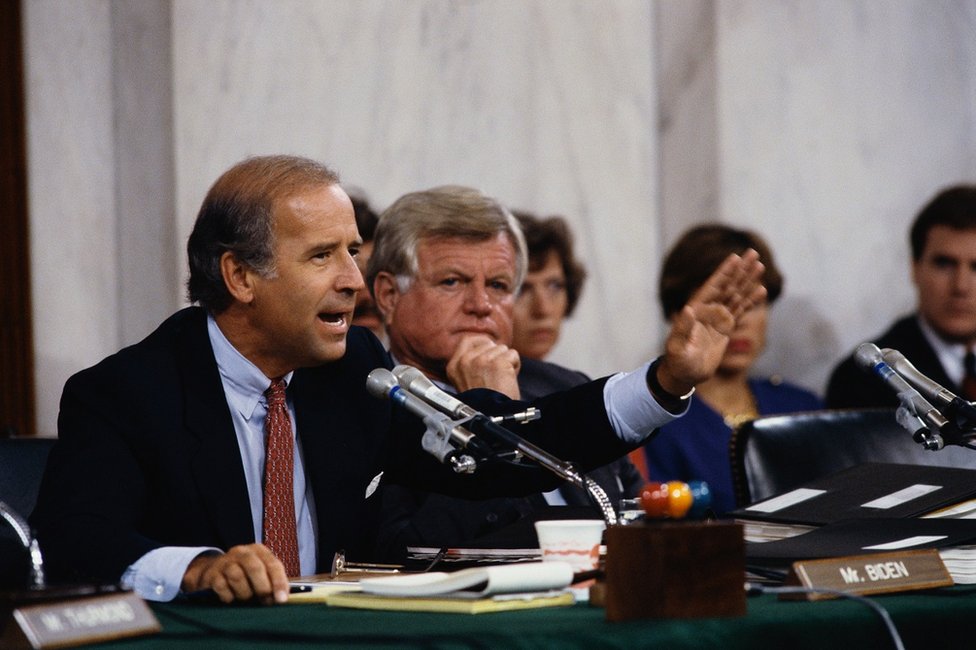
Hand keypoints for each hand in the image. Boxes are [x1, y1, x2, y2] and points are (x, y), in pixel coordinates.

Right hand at [181, 544, 289, 604]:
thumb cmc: (243, 574)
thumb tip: (281, 598)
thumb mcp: (259, 573)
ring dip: (244, 593)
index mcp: (258, 551)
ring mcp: (225, 562)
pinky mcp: (212, 574)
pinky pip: (221, 586)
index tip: (281, 599)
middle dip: (262, 587)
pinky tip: (231, 599)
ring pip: (237, 577)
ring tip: (246, 599)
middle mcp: (241, 552)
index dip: (279, 582)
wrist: (213, 571)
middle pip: (255, 567)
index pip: (273, 564)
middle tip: (264, 601)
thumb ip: (271, 582)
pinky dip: (228, 596)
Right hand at [446, 334, 521, 398]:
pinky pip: (513, 354)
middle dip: (496, 355)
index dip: (482, 343)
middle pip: (488, 343)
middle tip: (495, 374)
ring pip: (502, 348)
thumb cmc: (484, 403)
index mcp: (454, 366)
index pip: (468, 340)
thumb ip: (471, 362)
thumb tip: (487, 344)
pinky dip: (515, 365)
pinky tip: (508, 379)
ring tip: (501, 378)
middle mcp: (465, 361)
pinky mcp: (498, 363)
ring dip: (506, 361)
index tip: (489, 350)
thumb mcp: (466, 380)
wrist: (492, 416)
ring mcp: (481, 361)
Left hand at [657, 249, 765, 394]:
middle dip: (740, 269)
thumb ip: (682, 328)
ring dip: (747, 280)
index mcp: (697, 310)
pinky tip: (761, 290)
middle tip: (753, 252)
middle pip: (727, 285)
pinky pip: (740, 310)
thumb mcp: (677, 346)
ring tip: (759, 265)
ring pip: (736, 294)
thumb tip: (688, 309)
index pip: (713, 287)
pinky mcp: (725, 328)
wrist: (684, 374)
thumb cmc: (677, 361)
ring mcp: (718, 318)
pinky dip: (751, 301)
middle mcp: (708, 310)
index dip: (724, 272)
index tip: (735, 257)